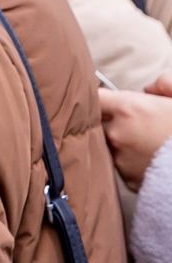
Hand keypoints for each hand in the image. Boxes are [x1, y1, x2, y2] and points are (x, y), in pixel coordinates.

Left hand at [99, 75, 171, 189]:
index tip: (110, 100)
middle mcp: (117, 133)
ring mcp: (120, 158)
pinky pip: (124, 166)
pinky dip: (134, 163)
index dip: (102, 97)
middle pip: (100, 123)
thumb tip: (149, 88)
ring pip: (111, 146)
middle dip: (113, 121)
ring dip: (124, 143)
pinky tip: (154, 160)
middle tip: (139, 124)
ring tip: (150, 144)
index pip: (96, 97)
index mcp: (128, 108)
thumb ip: (165, 82)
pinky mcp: (128, 179)